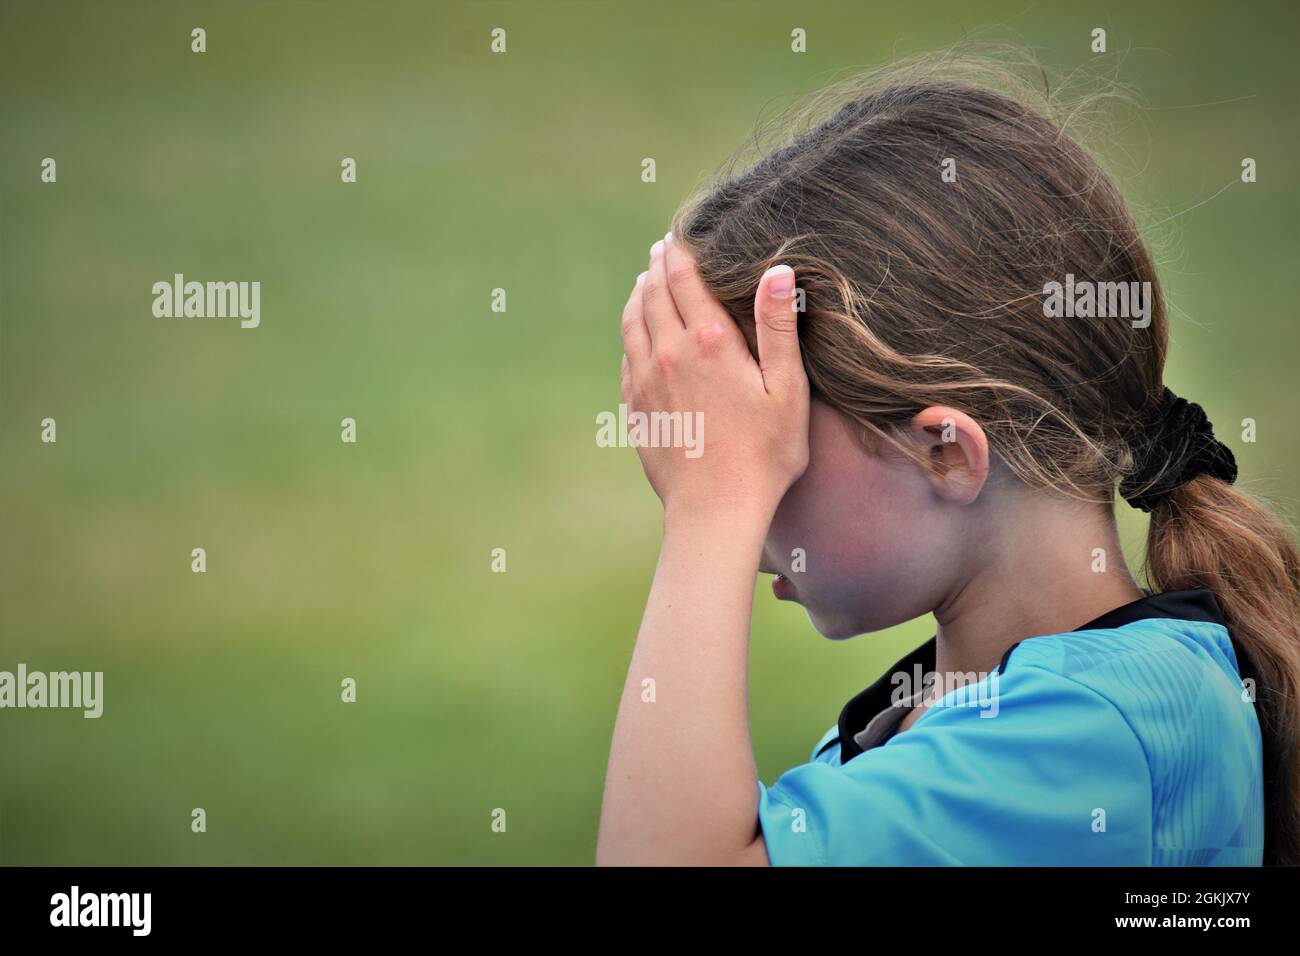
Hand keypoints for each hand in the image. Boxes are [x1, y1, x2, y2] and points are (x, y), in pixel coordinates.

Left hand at [619, 232, 809, 521]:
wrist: (714, 510)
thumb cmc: (764, 454)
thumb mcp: (787, 389)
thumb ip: (778, 327)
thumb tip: (778, 269)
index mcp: (709, 342)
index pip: (685, 278)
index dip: (681, 251)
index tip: (680, 235)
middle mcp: (669, 353)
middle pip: (655, 293)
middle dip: (659, 265)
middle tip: (662, 248)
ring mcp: (645, 380)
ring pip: (633, 321)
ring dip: (640, 295)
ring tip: (647, 280)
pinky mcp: (635, 406)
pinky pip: (626, 356)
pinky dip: (631, 332)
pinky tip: (639, 333)